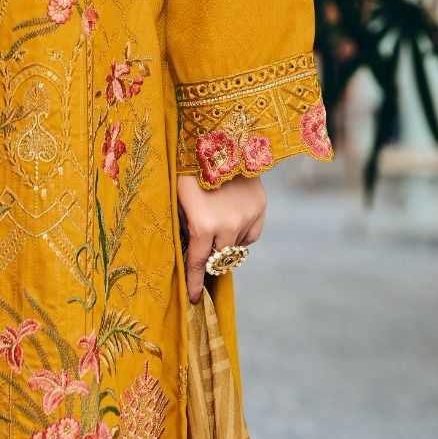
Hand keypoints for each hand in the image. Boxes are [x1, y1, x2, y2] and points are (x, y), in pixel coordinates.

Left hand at [177, 172, 265, 304]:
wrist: (220, 138)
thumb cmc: (188, 168)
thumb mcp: (177, 198)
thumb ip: (183, 226)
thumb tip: (185, 250)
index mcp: (203, 226)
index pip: (197, 264)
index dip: (194, 283)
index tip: (193, 300)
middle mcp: (227, 227)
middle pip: (218, 258)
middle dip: (209, 260)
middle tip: (202, 254)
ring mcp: (246, 218)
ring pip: (235, 247)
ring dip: (223, 244)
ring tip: (215, 222)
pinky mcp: (260, 209)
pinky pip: (249, 235)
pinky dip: (239, 234)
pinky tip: (231, 218)